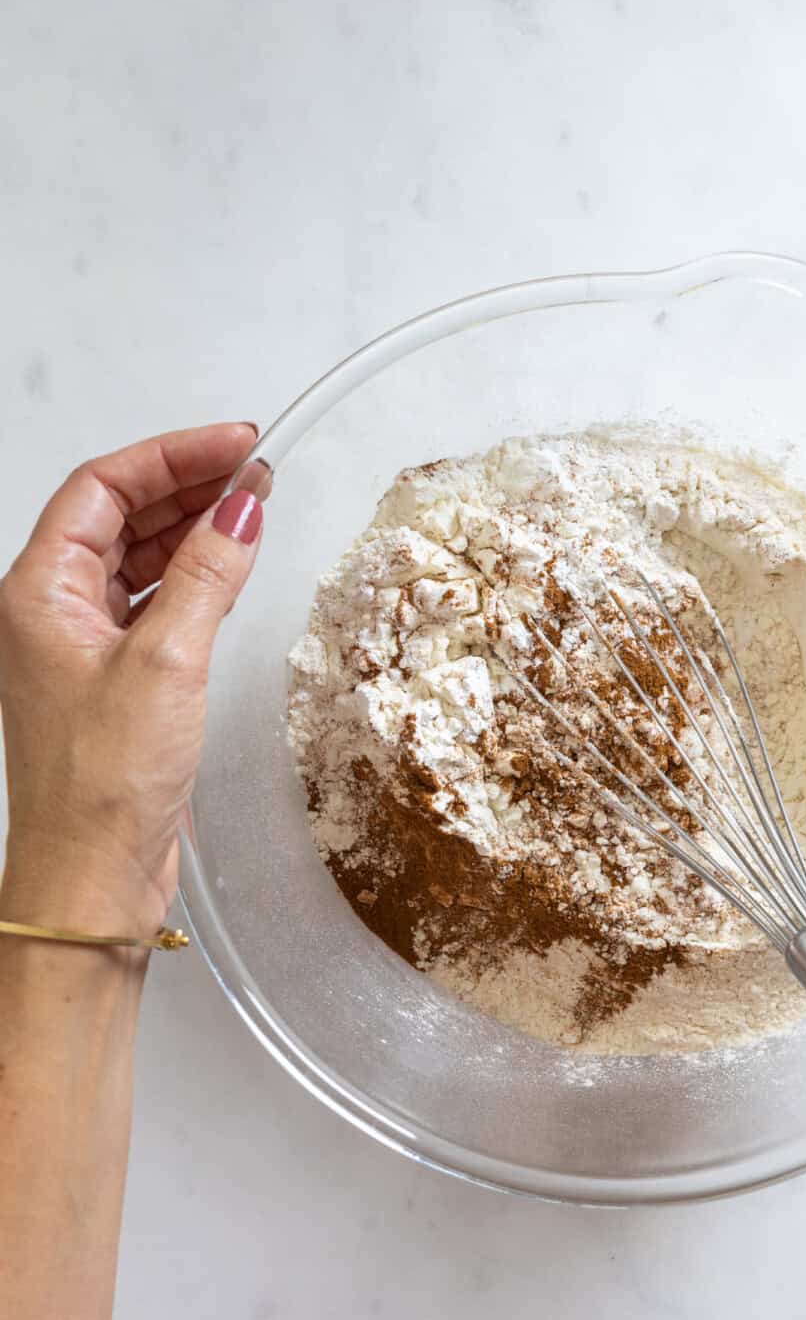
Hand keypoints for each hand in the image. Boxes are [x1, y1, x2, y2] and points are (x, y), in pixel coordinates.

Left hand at [0, 425, 263, 937]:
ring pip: (136, 560)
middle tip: (255, 471)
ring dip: (192, 532)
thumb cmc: (102, 784)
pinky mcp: (112, 682)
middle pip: (117, 517)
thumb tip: (241, 508)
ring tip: (252, 509)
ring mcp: (79, 646)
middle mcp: (48, 612)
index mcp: (36, 592)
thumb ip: (208, 575)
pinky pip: (150, 606)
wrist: (92, 875)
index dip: (171, 455)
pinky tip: (229, 571)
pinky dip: (191, 581)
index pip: (101, 488)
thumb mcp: (166, 662)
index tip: (235, 443)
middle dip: (187, 487)